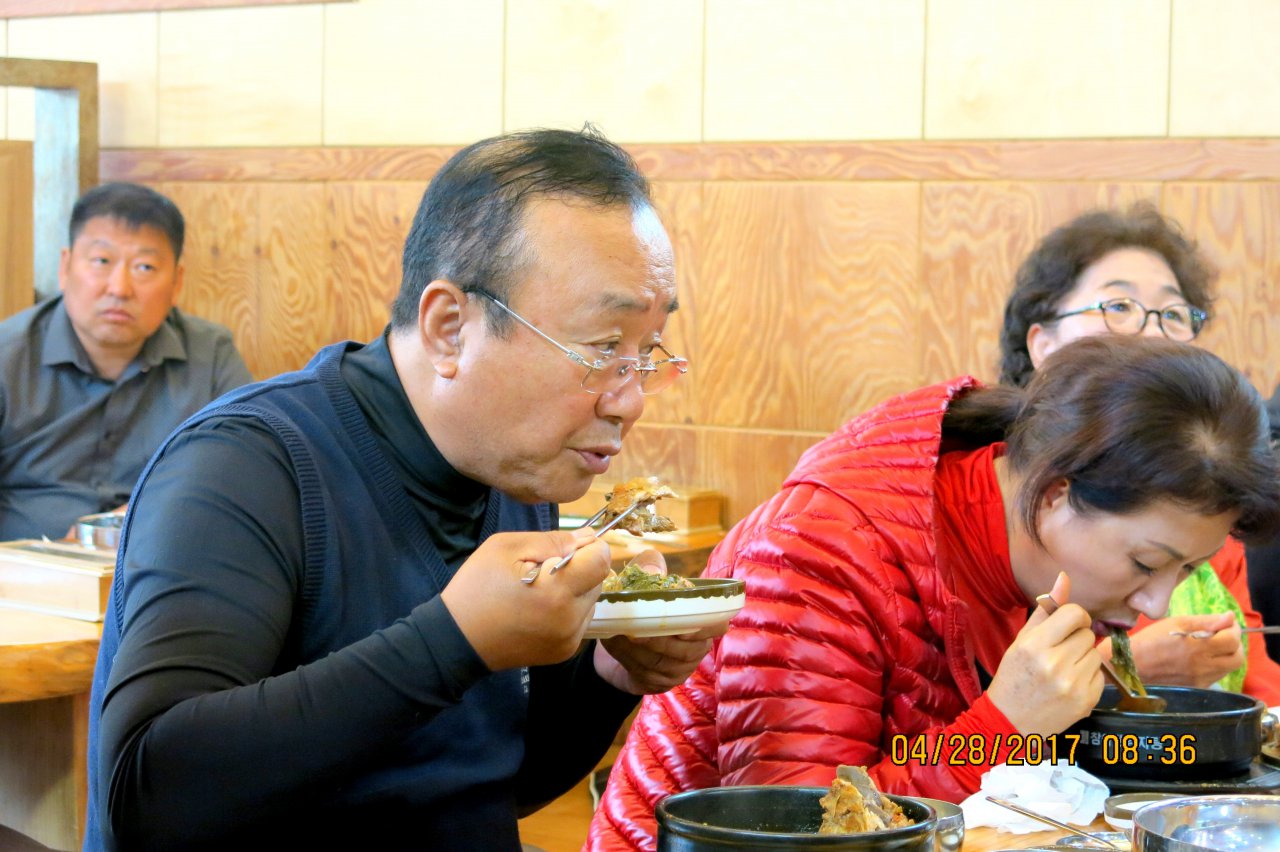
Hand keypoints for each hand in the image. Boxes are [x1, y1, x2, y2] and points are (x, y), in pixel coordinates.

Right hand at [441, 526, 609, 670]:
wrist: (457, 640)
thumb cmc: (477, 588)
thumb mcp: (506, 548)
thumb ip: (552, 540)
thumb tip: (588, 537)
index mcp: (557, 592)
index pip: (601, 560)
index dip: (588, 547)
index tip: (565, 547)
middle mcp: (571, 620)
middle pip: (598, 579)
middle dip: (579, 568)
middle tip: (544, 570)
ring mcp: (570, 640)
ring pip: (590, 600)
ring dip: (575, 589)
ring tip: (540, 591)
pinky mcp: (565, 652)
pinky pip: (580, 619)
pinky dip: (568, 609)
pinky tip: (540, 608)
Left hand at [592, 550, 721, 694]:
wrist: (620, 640)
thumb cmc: (643, 604)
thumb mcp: (645, 580)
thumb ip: (650, 567)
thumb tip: (652, 571)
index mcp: (702, 621)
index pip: (717, 625)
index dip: (705, 626)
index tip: (683, 622)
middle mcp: (696, 648)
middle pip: (685, 650)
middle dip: (660, 640)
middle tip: (635, 630)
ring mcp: (678, 669)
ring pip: (663, 662)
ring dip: (638, 649)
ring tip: (618, 633)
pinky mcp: (659, 683)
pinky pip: (646, 673)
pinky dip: (627, 657)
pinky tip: (613, 643)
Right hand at [988, 573, 1103, 735]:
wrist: (1010, 720)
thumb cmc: (1014, 675)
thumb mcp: (1023, 640)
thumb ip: (1046, 610)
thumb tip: (1064, 578)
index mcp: (1035, 645)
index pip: (1074, 614)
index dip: (1076, 616)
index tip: (1069, 625)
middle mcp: (1055, 663)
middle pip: (1087, 634)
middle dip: (1077, 639)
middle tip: (1060, 651)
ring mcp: (1072, 684)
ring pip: (1095, 654)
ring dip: (1084, 658)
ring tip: (1064, 669)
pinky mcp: (1086, 701)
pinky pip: (1100, 675)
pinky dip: (1089, 676)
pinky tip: (1070, 684)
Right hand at [1118, 613, 1241, 688]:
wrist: (1132, 665)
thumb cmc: (1152, 640)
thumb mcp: (1177, 623)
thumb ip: (1206, 621)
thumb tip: (1229, 617)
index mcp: (1199, 647)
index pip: (1233, 640)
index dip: (1234, 628)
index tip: (1226, 623)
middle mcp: (1204, 666)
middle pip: (1238, 658)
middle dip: (1235, 644)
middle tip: (1223, 635)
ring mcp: (1202, 680)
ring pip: (1229, 668)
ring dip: (1227, 655)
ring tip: (1212, 646)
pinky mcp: (1197, 688)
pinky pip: (1217, 676)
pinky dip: (1216, 665)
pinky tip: (1202, 658)